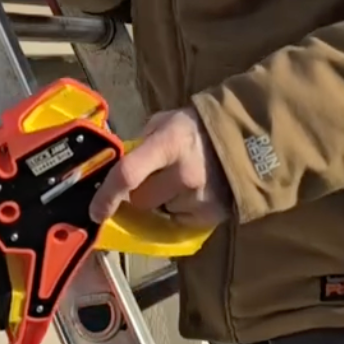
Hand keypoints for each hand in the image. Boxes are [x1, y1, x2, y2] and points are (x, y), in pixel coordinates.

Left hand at [89, 107, 231, 230]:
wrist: (247, 139)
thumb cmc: (196, 128)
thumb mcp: (165, 123)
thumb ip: (140, 144)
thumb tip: (115, 166)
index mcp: (168, 144)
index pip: (129, 174)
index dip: (107, 196)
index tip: (95, 211)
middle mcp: (184, 174)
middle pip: (141, 200)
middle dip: (138, 193)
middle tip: (152, 177)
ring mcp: (200, 198)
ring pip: (159, 212)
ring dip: (161, 202)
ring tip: (179, 181)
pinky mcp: (211, 216)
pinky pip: (179, 220)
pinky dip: (178, 210)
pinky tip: (192, 193)